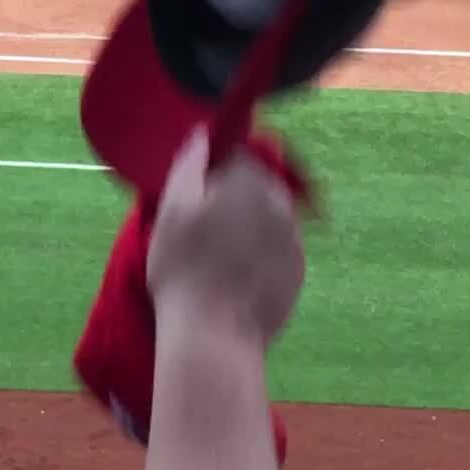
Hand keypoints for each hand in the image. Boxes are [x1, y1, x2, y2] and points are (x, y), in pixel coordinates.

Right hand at [146, 126, 304, 345]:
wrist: (214, 335)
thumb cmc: (183, 269)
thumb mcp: (172, 210)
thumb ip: (189, 165)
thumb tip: (202, 135)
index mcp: (251, 182)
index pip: (238, 154)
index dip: (213, 168)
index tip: (193, 191)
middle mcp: (282, 205)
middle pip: (257, 184)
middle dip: (233, 194)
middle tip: (199, 224)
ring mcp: (294, 240)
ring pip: (268, 217)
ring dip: (247, 224)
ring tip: (215, 253)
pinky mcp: (297, 272)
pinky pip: (277, 249)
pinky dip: (258, 253)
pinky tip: (233, 274)